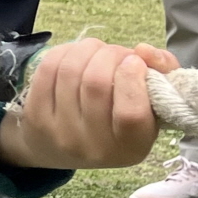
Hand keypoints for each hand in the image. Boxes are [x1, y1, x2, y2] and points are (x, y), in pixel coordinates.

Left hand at [0, 40, 176, 170]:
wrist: (58, 149)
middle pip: (96, 84)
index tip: (135, 61)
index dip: (133, 78)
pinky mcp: (34, 116)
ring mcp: (59, 132)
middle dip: (110, 55)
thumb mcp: (151, 109)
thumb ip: (163, 76)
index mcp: (131, 147)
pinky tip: (75, 54)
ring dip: (88, 49)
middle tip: (117, 53)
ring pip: (71, 71)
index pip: (131, 113)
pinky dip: (65, 52)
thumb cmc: (116, 123)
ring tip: (98, 51)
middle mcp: (93, 146)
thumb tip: (143, 50)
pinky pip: (47, 69)